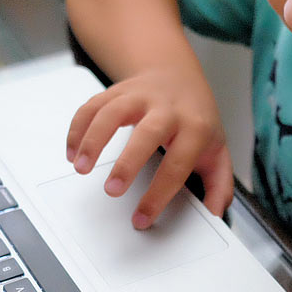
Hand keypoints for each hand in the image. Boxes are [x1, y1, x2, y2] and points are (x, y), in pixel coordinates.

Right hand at [66, 66, 233, 228]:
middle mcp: (167, 109)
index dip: (159, 194)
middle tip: (112, 190)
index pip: (178, 164)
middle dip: (128, 163)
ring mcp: (140, 96)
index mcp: (195, 127)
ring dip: (93, 139)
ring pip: (113, 112)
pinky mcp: (117, 91)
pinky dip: (78, 128)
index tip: (142, 217)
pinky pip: (93, 105)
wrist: (178, 74)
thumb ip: (219, 185)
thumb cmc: (195, 117)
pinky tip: (73, 152)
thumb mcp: (216, 149)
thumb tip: (216, 213)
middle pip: (147, 133)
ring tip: (81, 167)